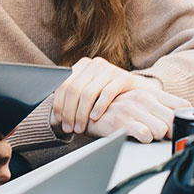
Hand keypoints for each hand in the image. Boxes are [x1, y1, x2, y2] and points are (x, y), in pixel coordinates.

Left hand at [52, 57, 168, 134]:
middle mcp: (94, 64)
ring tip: (80, 128)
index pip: (64, 84)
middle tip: (69, 129)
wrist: (139, 91)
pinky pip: (106, 93)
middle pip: (74, 89)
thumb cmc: (109, 97)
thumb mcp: (89, 94)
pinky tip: (94, 118)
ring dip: (81, 113)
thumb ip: (73, 100)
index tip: (58, 121)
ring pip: (88, 93)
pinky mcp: (123, 77)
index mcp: (82, 65)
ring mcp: (109, 69)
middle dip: (69, 112)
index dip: (59, 104)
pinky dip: (98, 107)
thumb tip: (53, 118)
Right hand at [80, 88, 189, 142]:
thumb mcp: (141, 102)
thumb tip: (182, 120)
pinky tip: (137, 137)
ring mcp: (132, 108)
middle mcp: (143, 98)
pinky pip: (144, 135)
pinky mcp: (121, 121)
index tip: (180, 128)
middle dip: (171, 132)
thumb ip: (162, 108)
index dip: (185, 120)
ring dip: (156, 137)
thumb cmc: (117, 109)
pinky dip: (144, 140)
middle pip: (174, 120)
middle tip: (162, 136)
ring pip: (161, 129)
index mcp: (151, 93)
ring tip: (145, 134)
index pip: (182, 105)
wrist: (88, 110)